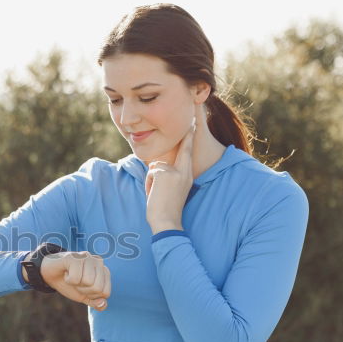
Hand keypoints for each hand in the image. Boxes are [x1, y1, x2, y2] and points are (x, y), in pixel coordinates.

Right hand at [39, 251, 111, 309]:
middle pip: (98, 288)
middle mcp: (98, 262)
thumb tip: (103, 303)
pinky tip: (66, 273)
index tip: (83, 288)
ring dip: (76, 285)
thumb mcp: (84, 296)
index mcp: (104, 271)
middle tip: (76, 282)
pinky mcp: (75, 257)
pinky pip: (76, 278)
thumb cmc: (69, 283)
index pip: (105, 293)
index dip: (92, 295)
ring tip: (71, 276)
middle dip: (84, 290)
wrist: (50, 274)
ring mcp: (87, 257)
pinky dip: (68, 280)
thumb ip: (95, 302)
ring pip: (89, 282)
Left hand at [145, 110, 199, 229]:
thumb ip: (167, 176)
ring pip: (156, 167)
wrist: (166, 222)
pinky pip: (150, 173)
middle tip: (194, 119)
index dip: (190, 138)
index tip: (193, 124)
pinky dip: (148, 184)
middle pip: (183, 149)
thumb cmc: (166, 209)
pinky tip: (153, 194)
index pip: (188, 153)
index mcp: (187, 176)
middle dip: (188, 135)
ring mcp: (175, 172)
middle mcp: (184, 172)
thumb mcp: (171, 190)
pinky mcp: (164, 174)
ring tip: (157, 194)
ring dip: (151, 180)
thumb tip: (155, 166)